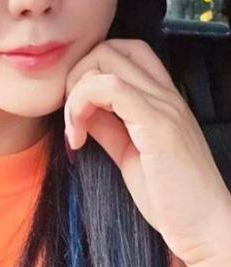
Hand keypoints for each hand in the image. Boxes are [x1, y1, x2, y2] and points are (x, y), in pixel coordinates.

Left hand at [63, 39, 230, 265]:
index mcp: (160, 97)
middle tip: (72, 115)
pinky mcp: (158, 123)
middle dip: (76, 76)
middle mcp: (164, 93)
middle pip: (108, 49)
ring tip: (76, 129)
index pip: (123, 51)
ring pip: (105, 62)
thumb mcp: (129, 153)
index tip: (77, 108)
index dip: (89, 70)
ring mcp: (164, 104)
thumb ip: (107, 125)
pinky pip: (111, 89)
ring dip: (76, 92)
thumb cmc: (170, 195)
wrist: (207, 229)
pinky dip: (83, 105)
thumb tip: (80, 109)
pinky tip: (80, 138)